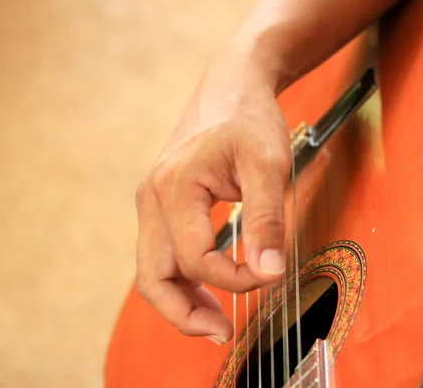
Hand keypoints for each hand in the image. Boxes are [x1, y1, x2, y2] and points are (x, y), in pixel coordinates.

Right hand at [134, 51, 290, 342]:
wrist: (231, 88)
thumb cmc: (248, 119)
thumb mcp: (268, 164)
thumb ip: (268, 219)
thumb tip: (269, 272)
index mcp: (174, 187)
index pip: (196, 258)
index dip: (234, 279)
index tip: (269, 276)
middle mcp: (152, 198)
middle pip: (153, 275)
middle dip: (186, 313)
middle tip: (223, 334)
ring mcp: (153, 202)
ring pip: (153, 270)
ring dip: (181, 301)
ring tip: (216, 322)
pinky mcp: (163, 205)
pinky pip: (162, 254)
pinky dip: (182, 279)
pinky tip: (208, 290)